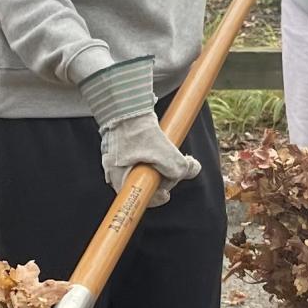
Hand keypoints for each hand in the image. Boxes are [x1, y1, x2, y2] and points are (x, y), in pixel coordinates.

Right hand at [78, 56, 201, 206]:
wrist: (126, 107)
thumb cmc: (139, 133)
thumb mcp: (166, 156)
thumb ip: (180, 169)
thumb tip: (191, 169)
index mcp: (119, 180)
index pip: (140, 200)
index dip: (156, 198)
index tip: (167, 193)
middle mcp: (116, 173)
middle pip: (144, 186)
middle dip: (163, 177)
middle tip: (174, 165)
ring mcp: (118, 161)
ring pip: (145, 171)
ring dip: (161, 164)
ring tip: (167, 150)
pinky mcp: (124, 149)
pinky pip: (143, 158)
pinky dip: (155, 154)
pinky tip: (161, 144)